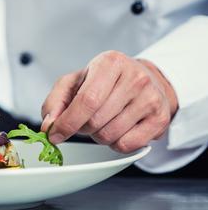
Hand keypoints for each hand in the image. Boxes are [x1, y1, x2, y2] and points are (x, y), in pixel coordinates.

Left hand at [41, 51, 177, 152]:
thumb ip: (55, 102)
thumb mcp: (75, 82)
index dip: (67, 123)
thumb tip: (49, 126)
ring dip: (98, 136)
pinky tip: (118, 128)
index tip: (54, 134)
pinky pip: (127, 146)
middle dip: (83, 128)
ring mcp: (151, 98)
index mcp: (110, 63)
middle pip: (96, 121)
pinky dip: (115, 143)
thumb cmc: (104, 81)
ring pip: (110, 136)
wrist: (143, 79)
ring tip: (104, 120)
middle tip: (86, 119)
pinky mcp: (160, 119)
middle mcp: (135, 78)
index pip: (86, 101)